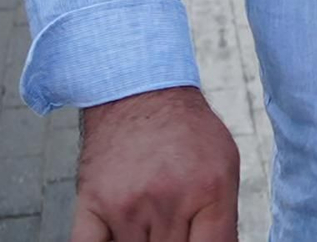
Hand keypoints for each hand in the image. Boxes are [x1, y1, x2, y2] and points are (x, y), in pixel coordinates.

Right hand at [73, 86, 238, 241]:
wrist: (138, 91)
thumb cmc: (185, 129)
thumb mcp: (225, 165)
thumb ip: (223, 219)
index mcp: (207, 191)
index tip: (194, 239)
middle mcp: (166, 201)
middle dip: (175, 239)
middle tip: (173, 219)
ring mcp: (126, 206)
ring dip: (144, 241)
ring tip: (151, 215)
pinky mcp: (92, 204)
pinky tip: (121, 232)